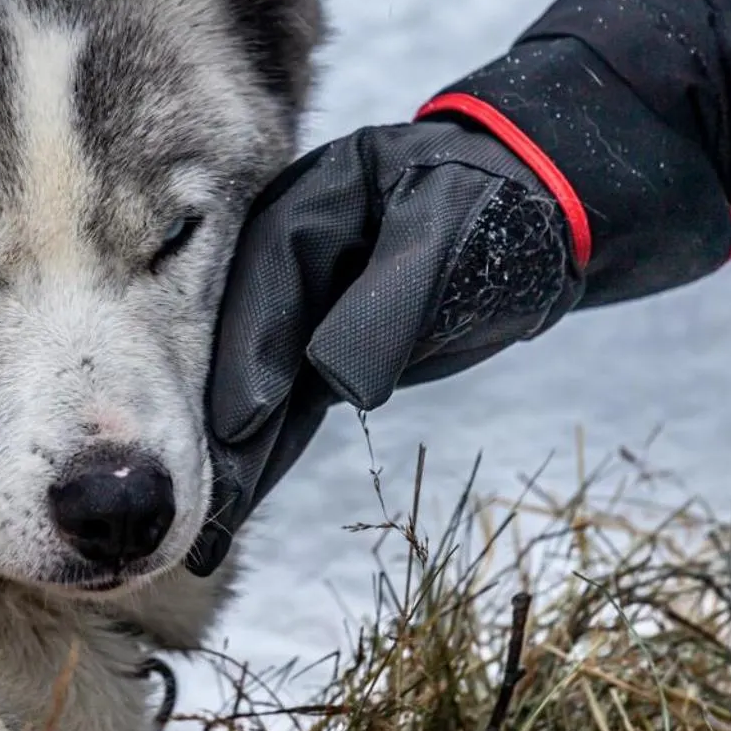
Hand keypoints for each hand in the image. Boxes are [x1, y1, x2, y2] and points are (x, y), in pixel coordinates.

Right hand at [185, 119, 581, 574]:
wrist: (532, 216)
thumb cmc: (493, 210)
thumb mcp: (447, 241)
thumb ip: (392, 303)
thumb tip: (336, 379)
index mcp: (307, 206)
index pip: (265, 282)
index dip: (250, 351)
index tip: (240, 420)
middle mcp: (285, 257)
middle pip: (245, 339)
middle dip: (224, 416)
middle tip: (198, 494)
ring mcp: (299, 305)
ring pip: (262, 382)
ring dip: (239, 449)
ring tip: (209, 524)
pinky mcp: (320, 349)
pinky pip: (290, 404)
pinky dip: (270, 449)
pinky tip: (240, 499)